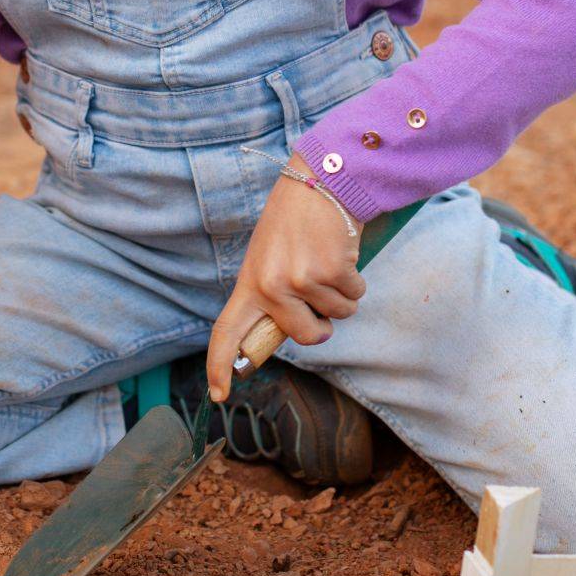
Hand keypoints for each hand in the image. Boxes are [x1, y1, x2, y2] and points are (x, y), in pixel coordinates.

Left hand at [207, 152, 363, 401]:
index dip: (221, 366)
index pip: (227, 332)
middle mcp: (271, 286)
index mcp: (250, 283)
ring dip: (342, 293)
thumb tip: (285, 333)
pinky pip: (355, 295)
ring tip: (327, 259)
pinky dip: (357, 279)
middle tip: (319, 293)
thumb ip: (270, 294)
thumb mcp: (268, 257)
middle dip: (322, 325)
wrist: (319, 181)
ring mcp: (300, 281)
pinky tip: (343, 251)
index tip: (218, 394)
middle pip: (305, 337)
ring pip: (338, 315)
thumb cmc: (294, 223)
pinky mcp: (330, 272)